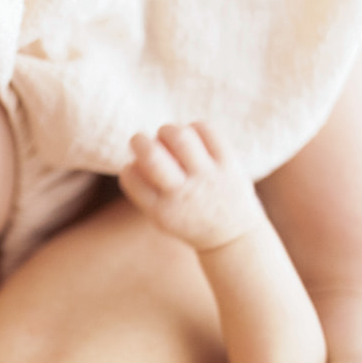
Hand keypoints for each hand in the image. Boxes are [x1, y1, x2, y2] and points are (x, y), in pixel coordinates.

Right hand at [118, 122, 263, 250]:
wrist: (232, 235)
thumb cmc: (188, 220)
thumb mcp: (161, 217)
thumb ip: (146, 188)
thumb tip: (138, 150)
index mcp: (161, 211)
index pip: (130, 176)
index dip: (129, 167)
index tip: (136, 169)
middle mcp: (183, 193)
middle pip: (152, 155)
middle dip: (139, 140)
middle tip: (140, 141)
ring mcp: (207, 177)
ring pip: (180, 136)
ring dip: (167, 130)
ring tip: (167, 137)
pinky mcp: (228, 163)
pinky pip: (207, 131)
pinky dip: (194, 127)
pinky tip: (192, 137)